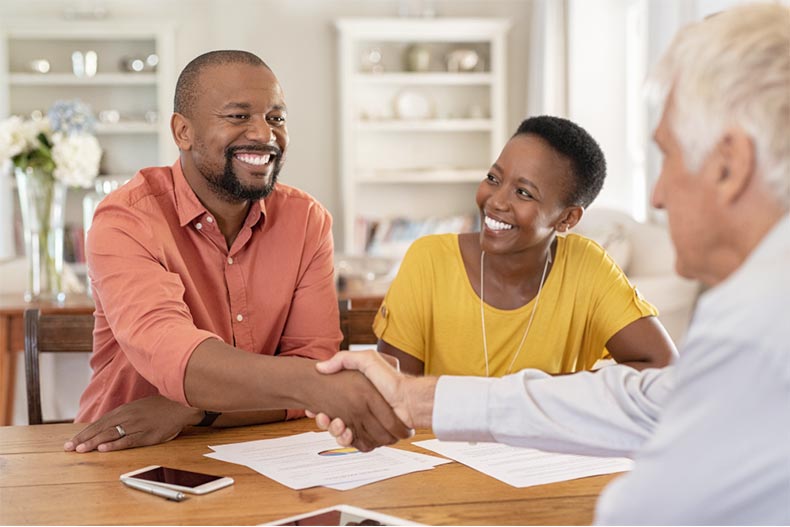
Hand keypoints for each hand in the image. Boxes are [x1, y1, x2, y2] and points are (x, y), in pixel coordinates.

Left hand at [64, 396, 201, 452]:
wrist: (181, 405)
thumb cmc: (160, 407)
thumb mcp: (139, 407)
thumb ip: (124, 415)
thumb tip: (107, 425)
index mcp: (125, 410)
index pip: (99, 422)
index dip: (84, 432)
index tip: (71, 441)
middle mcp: (128, 416)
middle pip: (101, 428)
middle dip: (84, 438)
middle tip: (69, 448)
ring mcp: (138, 425)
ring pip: (112, 434)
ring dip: (94, 442)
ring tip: (81, 449)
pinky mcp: (148, 435)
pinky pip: (128, 440)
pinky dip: (115, 444)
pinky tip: (103, 448)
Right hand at [308, 350, 436, 446]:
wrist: (409, 400)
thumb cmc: (390, 379)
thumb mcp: (367, 359)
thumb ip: (344, 359)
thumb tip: (321, 367)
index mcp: (357, 396)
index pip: (332, 404)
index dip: (321, 409)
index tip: (315, 409)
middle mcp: (360, 411)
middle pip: (334, 421)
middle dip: (325, 422)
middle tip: (322, 417)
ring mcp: (365, 424)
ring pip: (341, 433)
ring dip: (334, 431)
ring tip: (336, 423)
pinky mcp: (371, 436)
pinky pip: (354, 442)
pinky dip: (347, 440)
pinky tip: (345, 432)